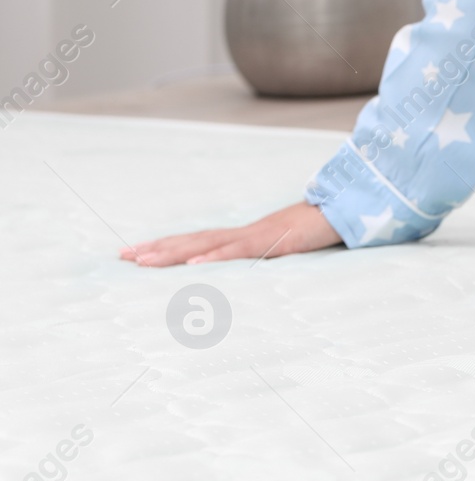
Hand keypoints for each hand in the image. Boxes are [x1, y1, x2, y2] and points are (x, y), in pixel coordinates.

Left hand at [119, 202, 342, 266]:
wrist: (345, 210)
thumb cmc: (318, 231)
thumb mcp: (287, 250)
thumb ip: (266, 257)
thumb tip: (249, 269)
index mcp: (244, 237)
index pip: (198, 242)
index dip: (167, 247)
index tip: (136, 254)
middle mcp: (243, 233)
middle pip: (193, 240)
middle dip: (157, 249)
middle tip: (123, 257)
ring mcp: (256, 236)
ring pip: (207, 245)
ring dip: (174, 253)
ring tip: (145, 261)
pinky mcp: (272, 241)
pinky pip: (239, 251)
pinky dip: (216, 256)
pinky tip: (195, 263)